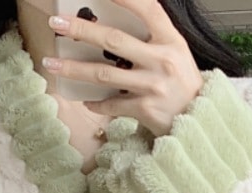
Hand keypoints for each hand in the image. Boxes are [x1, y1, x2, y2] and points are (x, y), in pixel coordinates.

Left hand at [44, 0, 203, 135]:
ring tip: (51, 63)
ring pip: (104, 74)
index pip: (147, 9)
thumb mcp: (175, 52)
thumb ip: (151, 37)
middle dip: (82, 30)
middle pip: (114, 40)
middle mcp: (163, 60)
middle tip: (57, 23)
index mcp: (171, 40)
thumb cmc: (182, 84)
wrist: (200, 122)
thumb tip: (112, 25)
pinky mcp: (145, 109)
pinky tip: (85, 100)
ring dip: (74, 69)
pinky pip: (112, 104)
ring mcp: (153, 86)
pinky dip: (96, 103)